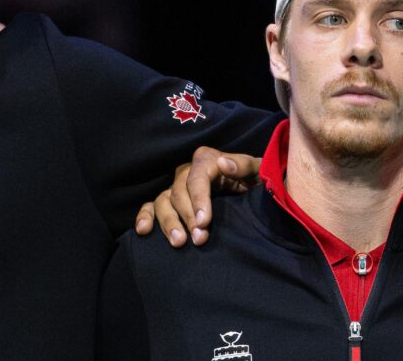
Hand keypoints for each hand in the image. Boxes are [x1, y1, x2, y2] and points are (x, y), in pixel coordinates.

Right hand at [133, 147, 260, 246]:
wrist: (254, 194)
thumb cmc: (257, 181)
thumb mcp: (258, 169)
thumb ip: (243, 165)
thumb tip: (224, 164)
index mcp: (208, 160)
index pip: (197, 177)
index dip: (198, 199)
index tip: (204, 221)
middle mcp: (188, 172)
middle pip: (179, 192)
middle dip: (188, 217)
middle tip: (199, 239)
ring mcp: (177, 187)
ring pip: (163, 201)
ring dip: (168, 221)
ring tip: (178, 242)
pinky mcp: (170, 202)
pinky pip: (151, 207)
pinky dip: (145, 217)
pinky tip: (144, 231)